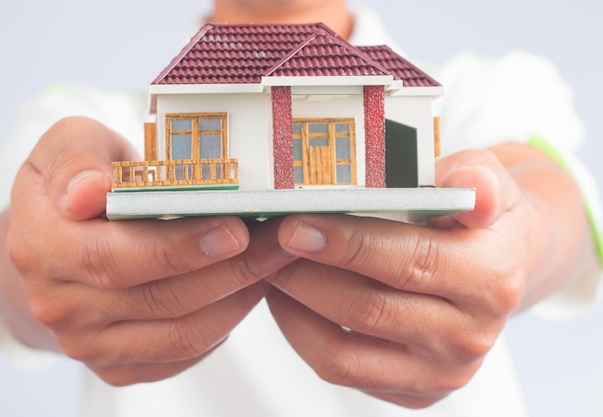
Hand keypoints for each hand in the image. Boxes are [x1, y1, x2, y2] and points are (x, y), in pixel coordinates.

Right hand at [0, 116, 295, 384]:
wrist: (61, 237)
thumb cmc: (81, 180)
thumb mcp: (72, 145)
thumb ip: (77, 159)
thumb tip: (86, 193)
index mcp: (41, 245)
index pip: (116, 257)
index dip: (181, 248)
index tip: (237, 230)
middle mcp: (59, 305)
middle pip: (162, 299)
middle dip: (233, 270)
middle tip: (282, 241)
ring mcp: (88, 342)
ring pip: (182, 334)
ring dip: (240, 297)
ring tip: (276, 260)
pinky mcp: (118, 363)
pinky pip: (184, 353)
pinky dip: (226, 321)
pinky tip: (249, 287)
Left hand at [265, 146, 585, 407]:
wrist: (498, 264)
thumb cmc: (475, 216)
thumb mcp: (487, 180)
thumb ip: (475, 177)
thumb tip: (474, 187)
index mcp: (491, 276)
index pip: (408, 261)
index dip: (346, 245)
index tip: (294, 225)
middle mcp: (470, 335)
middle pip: (367, 308)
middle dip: (305, 273)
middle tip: (266, 241)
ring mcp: (440, 371)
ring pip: (344, 351)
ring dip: (295, 306)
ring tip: (270, 266)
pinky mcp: (415, 390)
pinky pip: (341, 370)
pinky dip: (302, 334)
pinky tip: (288, 298)